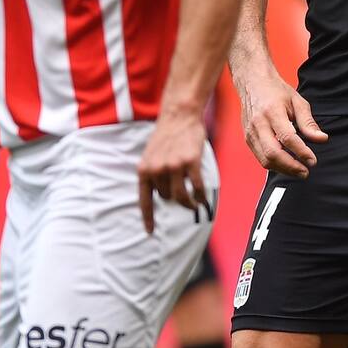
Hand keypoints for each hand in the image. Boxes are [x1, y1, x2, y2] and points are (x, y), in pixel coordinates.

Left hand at [137, 108, 208, 233]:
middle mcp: (157, 170)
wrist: (180, 115)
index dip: (148, 218)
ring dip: (188, 203)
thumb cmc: (167, 135)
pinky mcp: (190, 162)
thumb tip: (163, 194)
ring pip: (181, 196)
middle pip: (167, 197)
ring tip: (195, 204)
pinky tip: (203, 200)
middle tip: (184, 194)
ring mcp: (173, 166)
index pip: (144, 200)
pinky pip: (196, 187)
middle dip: (175, 197)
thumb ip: (154, 174)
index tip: (150, 232)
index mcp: (144, 170)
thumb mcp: (152, 155)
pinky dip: (200, 196)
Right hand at [236, 65, 327, 178]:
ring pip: (265, 160)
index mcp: (273, 112)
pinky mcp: (247, 139)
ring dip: (283, 169)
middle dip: (291, 167)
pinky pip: (260, 158)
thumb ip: (308, 122)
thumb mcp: (297, 101)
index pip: (287, 138)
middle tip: (305, 171)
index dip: (301, 152)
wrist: (253, 84)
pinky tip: (286, 164)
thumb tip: (321, 139)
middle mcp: (259, 124)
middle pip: (273, 153)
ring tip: (298, 170)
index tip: (312, 160)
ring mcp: (250, 133)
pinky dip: (274, 164)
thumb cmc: (276, 91)